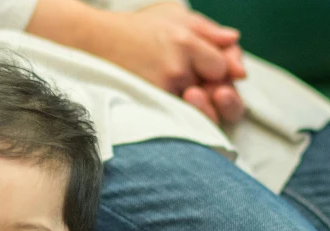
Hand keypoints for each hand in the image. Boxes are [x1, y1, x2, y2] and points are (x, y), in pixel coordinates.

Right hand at [26, 0, 246, 122]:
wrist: (93, 42)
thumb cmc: (135, 28)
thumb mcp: (174, 15)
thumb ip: (208, 29)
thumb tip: (235, 42)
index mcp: (187, 40)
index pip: (223, 67)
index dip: (221, 72)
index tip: (211, 74)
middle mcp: (177, 65)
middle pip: (213, 91)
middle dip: (212, 92)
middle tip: (201, 89)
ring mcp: (162, 87)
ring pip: (196, 107)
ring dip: (196, 105)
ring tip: (183, 95)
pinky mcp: (148, 102)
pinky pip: (176, 116)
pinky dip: (178, 112)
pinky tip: (169, 103)